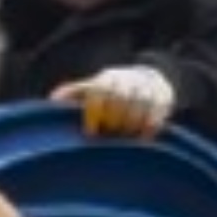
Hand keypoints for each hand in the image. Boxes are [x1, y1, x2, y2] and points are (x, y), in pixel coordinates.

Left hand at [51, 66, 174, 140]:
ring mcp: (148, 86)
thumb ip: (73, 94)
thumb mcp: (91, 88)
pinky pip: (157, 114)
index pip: (100, 91)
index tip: (90, 132)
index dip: (93, 113)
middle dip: (113, 121)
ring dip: (130, 126)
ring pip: (140, 107)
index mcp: (108, 77)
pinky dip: (148, 128)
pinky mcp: (164, 96)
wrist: (146, 79)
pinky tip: (141, 139)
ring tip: (123, 139)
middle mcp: (128, 78)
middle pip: (121, 100)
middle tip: (108, 136)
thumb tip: (52, 100)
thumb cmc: (110, 91)